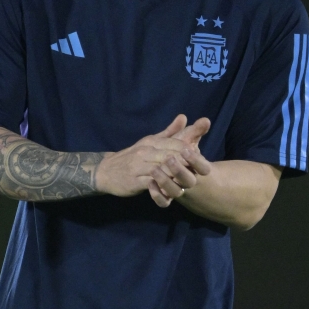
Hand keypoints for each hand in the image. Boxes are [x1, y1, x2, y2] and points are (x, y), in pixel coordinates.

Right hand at [95, 115, 210, 197]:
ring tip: (188, 182)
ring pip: (164, 169)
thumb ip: (169, 132)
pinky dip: (164, 187)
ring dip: (177, 176)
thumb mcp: (149, 142)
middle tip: (200, 172)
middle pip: (172, 156)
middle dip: (188, 164)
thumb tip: (185, 117)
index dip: (191, 152)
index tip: (201, 160)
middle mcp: (145, 151)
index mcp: (151, 142)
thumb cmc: (131, 158)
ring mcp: (139, 166)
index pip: (176, 144)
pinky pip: (152, 183)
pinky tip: (172, 191)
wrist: (106, 171)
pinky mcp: (135, 180)